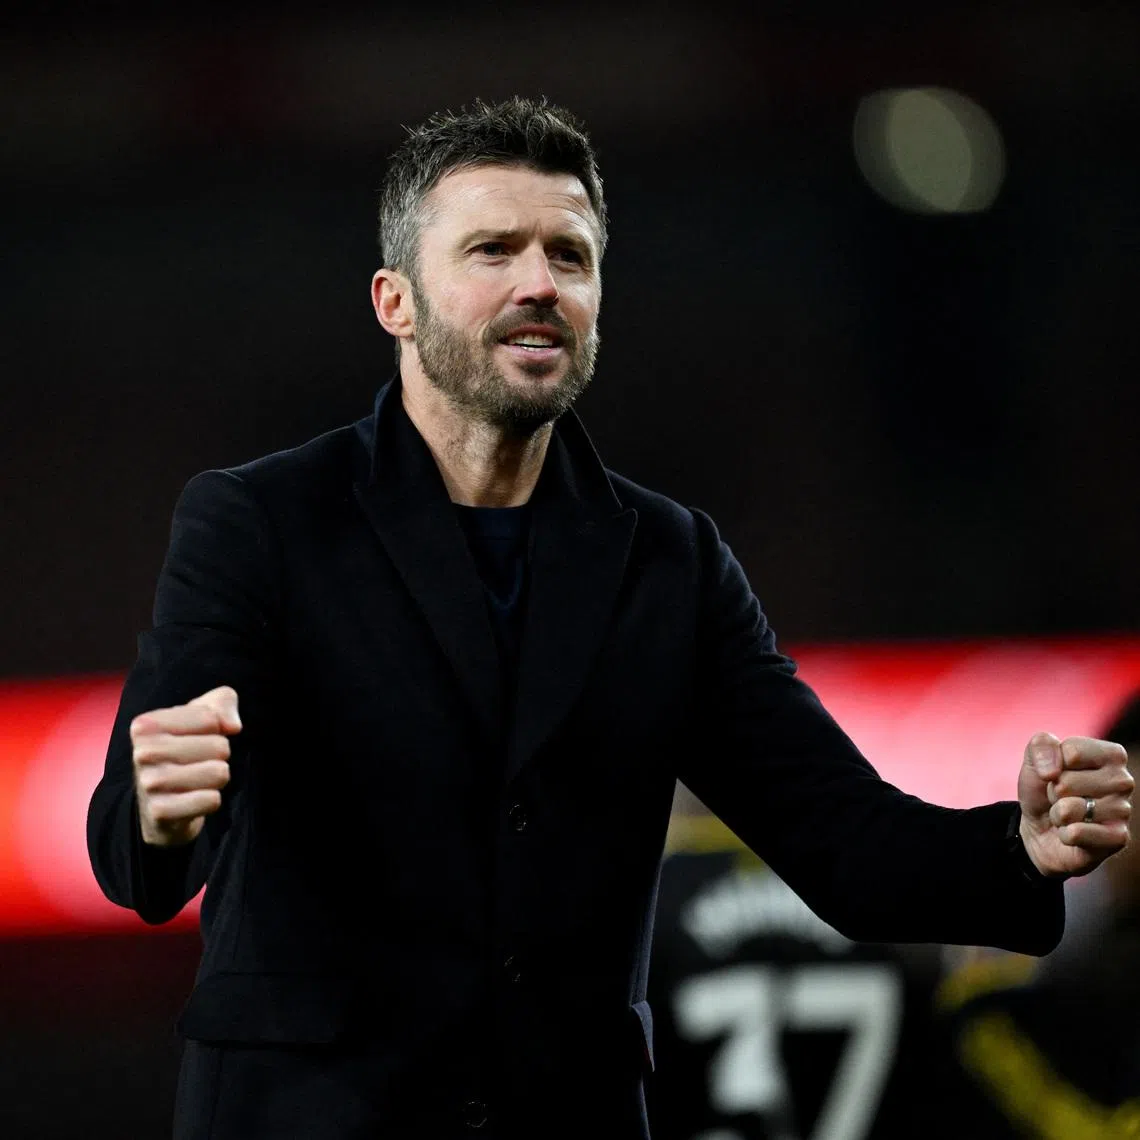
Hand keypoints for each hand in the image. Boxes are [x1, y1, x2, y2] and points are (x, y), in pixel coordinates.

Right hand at [130, 686, 240, 846]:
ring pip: (219, 773)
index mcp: (145, 725)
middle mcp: (142, 753)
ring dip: (217, 778)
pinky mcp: (161, 812)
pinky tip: (193, 800)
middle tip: (198, 762)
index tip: (197, 738)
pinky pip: (212, 800)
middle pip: (220, 746)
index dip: (216, 729)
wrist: (159, 807)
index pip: (211, 718)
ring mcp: (149, 784)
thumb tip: (232, 725)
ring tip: (197, 780)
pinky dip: (211, 800)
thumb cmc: (183, 750)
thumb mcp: (201, 716)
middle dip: (219, 755)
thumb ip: (222, 702)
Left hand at [1018, 731, 1132, 877]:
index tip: (1057, 774)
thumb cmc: (1044, 788)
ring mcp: (1123, 811)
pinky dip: (1064, 835)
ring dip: (1058, 815)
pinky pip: (1075, 833)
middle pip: (1067, 781)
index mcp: (1111, 755)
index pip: (1072, 751)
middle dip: (1053, 792)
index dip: (1052, 765)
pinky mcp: (1118, 839)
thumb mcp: (1034, 759)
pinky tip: (1073, 833)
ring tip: (1067, 815)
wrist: (1040, 828)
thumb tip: (1052, 772)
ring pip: (1069, 809)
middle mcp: (1124, 781)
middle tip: (1061, 798)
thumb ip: (1041, 745)